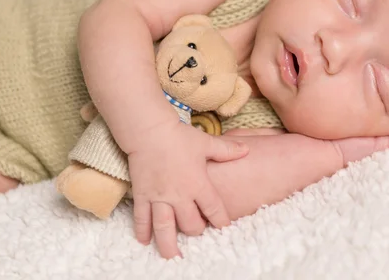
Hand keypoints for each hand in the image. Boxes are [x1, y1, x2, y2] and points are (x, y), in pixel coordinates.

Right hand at [126, 121, 248, 258]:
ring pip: (164, 228)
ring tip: (172, 256)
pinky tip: (145, 241)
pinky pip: (142, 218)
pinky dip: (143, 231)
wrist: (150, 131)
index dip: (220, 221)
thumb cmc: (180, 136)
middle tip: (196, 232)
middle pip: (190, 224)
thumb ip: (227, 150)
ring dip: (168, 244)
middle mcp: (180, 195)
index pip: (214, 209)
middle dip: (195, 231)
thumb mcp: (207, 143)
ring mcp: (160, 197)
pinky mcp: (142, 195)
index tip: (223, 228)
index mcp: (198, 184)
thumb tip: (246, 149)